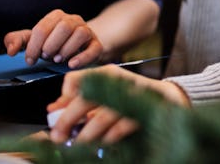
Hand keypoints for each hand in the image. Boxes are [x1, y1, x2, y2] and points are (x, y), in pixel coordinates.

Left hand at [4, 9, 102, 68]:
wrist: (75, 49)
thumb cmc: (51, 44)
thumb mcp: (32, 41)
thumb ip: (17, 40)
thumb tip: (11, 50)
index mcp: (56, 16)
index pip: (42, 28)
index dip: (33, 46)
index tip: (30, 60)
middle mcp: (73, 20)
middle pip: (64, 27)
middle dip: (51, 45)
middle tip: (45, 57)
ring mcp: (87, 31)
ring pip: (81, 34)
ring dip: (66, 49)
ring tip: (58, 60)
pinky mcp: (96, 44)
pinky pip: (94, 48)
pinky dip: (82, 57)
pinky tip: (71, 65)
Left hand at [47, 64, 189, 143]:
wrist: (167, 98)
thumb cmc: (131, 97)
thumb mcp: (104, 95)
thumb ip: (80, 101)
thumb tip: (53, 109)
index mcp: (103, 74)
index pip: (74, 79)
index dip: (63, 97)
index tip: (56, 112)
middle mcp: (115, 80)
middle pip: (84, 99)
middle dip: (67, 120)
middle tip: (59, 136)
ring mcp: (130, 94)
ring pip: (102, 116)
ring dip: (88, 134)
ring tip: (81, 144)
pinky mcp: (143, 109)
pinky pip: (121, 126)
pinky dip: (110, 137)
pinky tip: (105, 142)